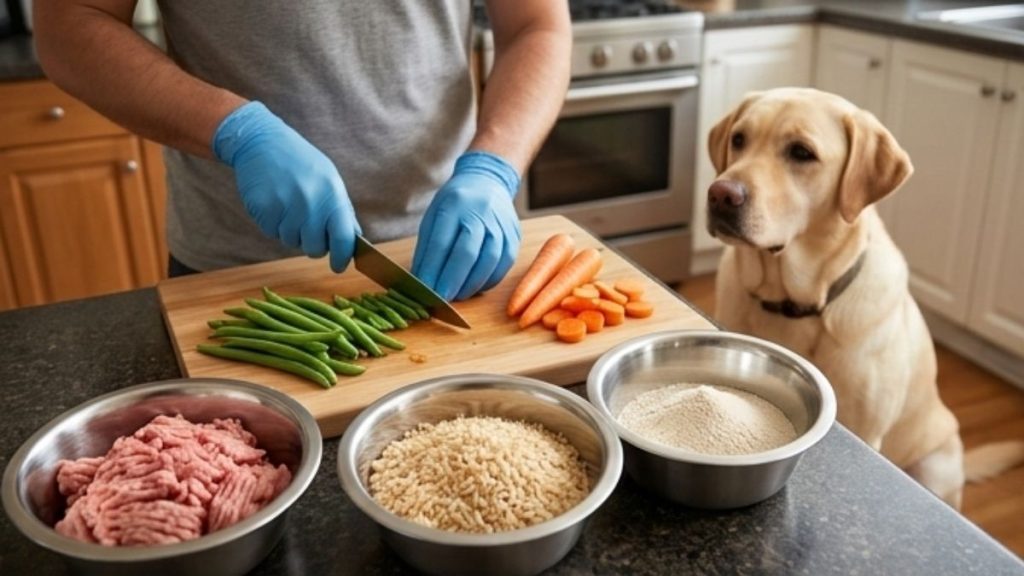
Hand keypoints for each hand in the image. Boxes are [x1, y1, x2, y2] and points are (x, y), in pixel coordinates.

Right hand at [213, 101, 360, 271]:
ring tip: (289, 205)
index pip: (343, 238)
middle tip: (307, 227)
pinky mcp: (264, 210)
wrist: (262, 141)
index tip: (338, 266)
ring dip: (291, 232)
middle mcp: (310, 203)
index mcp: (332, 195)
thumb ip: (342, 210)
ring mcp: (286, 207)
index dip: (342, 257)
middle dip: (313, 245)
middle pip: (315, 248)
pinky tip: (275, 202)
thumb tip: (354, 239)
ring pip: (292, 242)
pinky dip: (274, 224)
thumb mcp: (329, 179)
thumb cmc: (300, 162)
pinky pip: (273, 232)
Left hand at [412, 151, 521, 300]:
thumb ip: (428, 247)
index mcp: (455, 203)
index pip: (442, 242)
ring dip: (472, 284)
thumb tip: (423, 281)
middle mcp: (481, 211)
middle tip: (441, 298)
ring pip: (489, 259)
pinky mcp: (514, 234)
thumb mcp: (434, 215)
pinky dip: (489, 280)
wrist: (487, 181)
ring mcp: (501, 222)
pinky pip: (504, 262)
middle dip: (453, 280)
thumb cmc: (455, 203)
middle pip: (468, 252)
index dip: (433, 269)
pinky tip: (476, 287)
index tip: (425, 290)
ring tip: (457, 296)